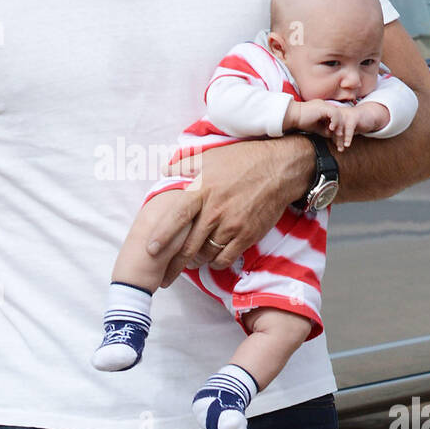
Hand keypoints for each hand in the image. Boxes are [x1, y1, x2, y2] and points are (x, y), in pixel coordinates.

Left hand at [148, 137, 313, 287]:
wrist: (279, 168)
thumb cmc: (243, 160)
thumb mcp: (211, 156)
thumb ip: (185, 164)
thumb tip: (165, 170)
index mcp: (202, 190)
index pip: (177, 217)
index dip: (162, 235)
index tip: (150, 250)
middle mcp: (215, 211)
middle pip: (188, 245)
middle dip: (174, 263)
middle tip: (165, 272)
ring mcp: (232, 225)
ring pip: (205, 254)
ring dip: (195, 262)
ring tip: (189, 263)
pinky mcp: (247, 235)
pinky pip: (225, 258)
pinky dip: (215, 263)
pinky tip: (212, 259)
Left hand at [324, 101, 388, 150]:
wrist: (369, 114)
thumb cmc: (354, 122)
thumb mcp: (344, 127)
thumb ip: (336, 133)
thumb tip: (329, 144)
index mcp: (334, 115)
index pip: (326, 125)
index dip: (326, 134)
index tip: (330, 143)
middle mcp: (338, 113)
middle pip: (332, 127)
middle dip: (333, 138)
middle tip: (336, 147)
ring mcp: (345, 114)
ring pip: (339, 128)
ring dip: (339, 140)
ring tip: (340, 149)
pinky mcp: (354, 117)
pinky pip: (349, 128)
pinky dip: (347, 137)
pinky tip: (347, 144)